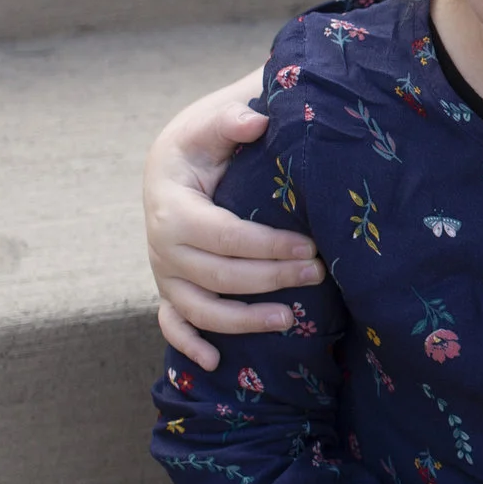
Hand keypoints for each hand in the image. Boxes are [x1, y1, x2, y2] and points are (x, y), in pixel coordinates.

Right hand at [146, 68, 323, 369]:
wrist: (173, 162)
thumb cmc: (200, 143)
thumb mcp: (211, 123)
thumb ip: (231, 120)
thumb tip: (255, 122)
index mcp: (172, 208)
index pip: (224, 236)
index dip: (267, 247)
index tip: (310, 248)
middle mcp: (162, 247)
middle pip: (219, 276)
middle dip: (271, 280)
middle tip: (319, 274)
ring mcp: (164, 273)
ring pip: (200, 309)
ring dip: (243, 321)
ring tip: (290, 321)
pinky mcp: (168, 288)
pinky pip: (172, 324)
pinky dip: (188, 346)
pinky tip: (215, 363)